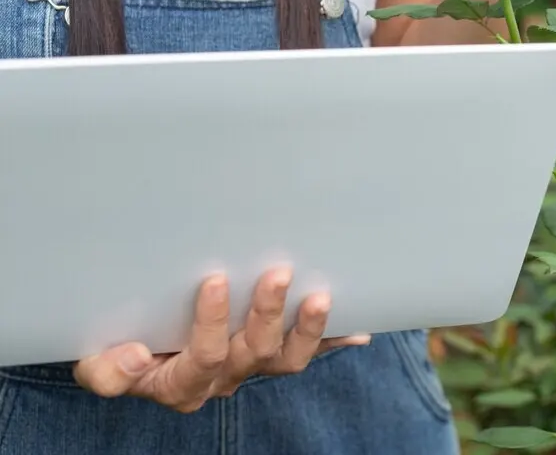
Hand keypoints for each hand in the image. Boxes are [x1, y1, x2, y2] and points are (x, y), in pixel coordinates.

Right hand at [73, 269, 368, 412]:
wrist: (134, 352)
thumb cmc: (118, 347)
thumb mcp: (96, 360)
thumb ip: (109, 370)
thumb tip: (136, 357)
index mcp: (182, 381)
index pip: (205, 356)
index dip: (213, 322)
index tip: (217, 280)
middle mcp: (223, 377)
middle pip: (254, 353)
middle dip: (268, 314)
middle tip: (277, 273)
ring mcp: (250, 366)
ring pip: (286, 358)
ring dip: (308, 329)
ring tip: (320, 297)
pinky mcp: (271, 352)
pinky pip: (307, 351)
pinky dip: (334, 339)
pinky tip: (360, 329)